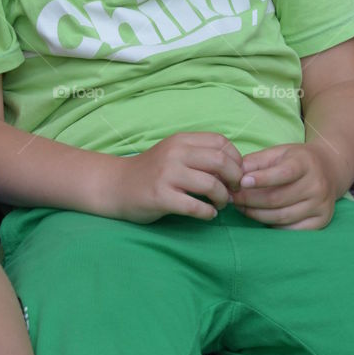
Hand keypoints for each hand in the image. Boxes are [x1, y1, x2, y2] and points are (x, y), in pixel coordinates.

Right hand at [108, 132, 243, 222]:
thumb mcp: (174, 154)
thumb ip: (199, 155)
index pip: (220, 142)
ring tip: (219, 204)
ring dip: (222, 198)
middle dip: (234, 179)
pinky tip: (207, 214)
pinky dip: (208, 213)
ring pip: (211, 184)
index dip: (236, 159)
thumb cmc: (152, 171)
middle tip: (232, 191)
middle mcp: (175, 153)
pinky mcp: (161, 196)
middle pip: (220, 161)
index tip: (235, 174)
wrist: (117, 185)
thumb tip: (234, 168)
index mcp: (181, 140)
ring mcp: (167, 174)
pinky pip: (195, 206)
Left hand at [232, 141, 339, 228]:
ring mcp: (321, 205)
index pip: (283, 173)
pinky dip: (272, 225)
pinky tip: (260, 216)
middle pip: (278, 199)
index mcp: (305, 163)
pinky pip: (291, 229)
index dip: (261, 179)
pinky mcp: (321, 221)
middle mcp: (317, 185)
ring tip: (241, 207)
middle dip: (250, 200)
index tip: (241, 182)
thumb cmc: (296, 160)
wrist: (329, 169)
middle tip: (233, 198)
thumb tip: (234, 172)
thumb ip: (256, 161)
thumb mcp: (278, 153)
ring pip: (282, 216)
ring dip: (256, 214)